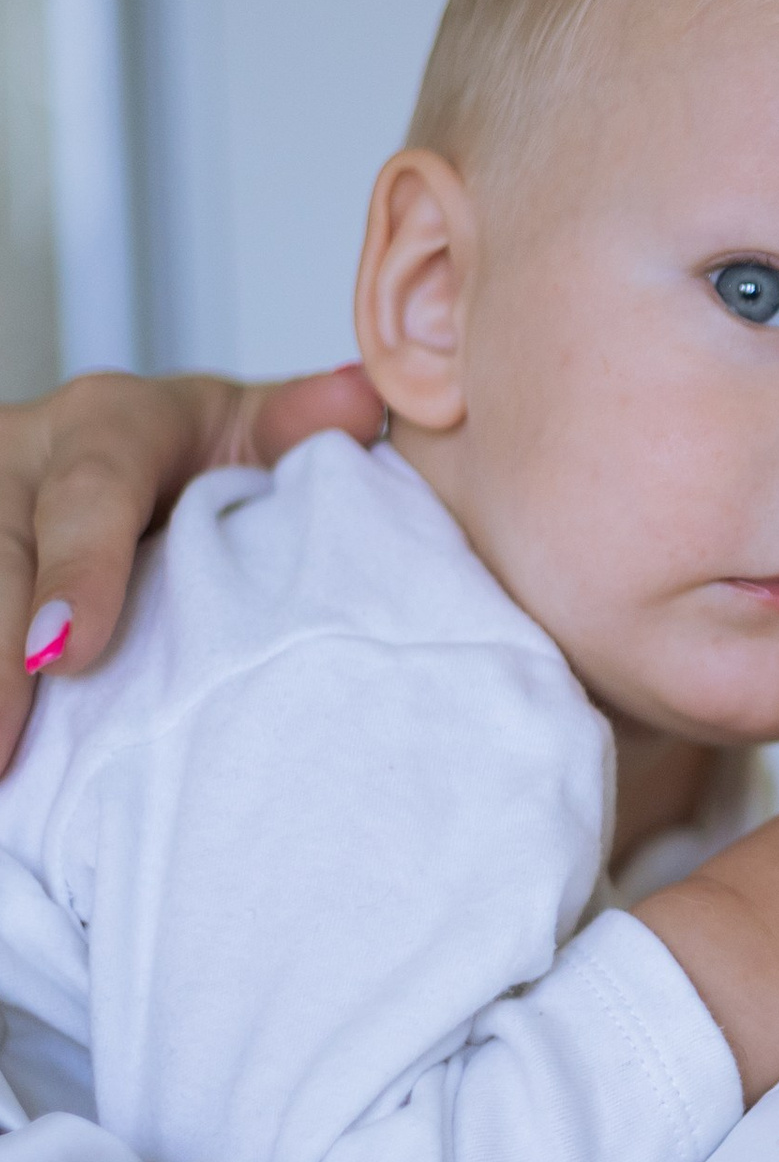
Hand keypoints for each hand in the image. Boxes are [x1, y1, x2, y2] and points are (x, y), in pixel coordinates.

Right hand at [0, 365, 385, 770]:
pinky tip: (1, 764)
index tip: (67, 657)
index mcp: (110, 421)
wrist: (166, 459)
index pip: (88, 494)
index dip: (78, 573)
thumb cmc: (226, 456)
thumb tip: (360, 396)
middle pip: (0, 557)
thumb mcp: (266, 431)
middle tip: (3, 752)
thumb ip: (304, 424)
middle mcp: (26, 450)